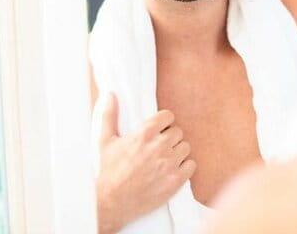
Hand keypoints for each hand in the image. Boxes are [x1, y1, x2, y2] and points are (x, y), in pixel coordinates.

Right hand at [97, 93, 195, 233]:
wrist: (113, 201)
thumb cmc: (109, 170)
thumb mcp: (105, 141)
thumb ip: (109, 115)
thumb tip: (110, 95)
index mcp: (143, 134)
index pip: (168, 116)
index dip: (164, 122)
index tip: (160, 129)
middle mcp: (158, 147)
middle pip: (178, 131)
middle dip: (170, 137)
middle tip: (161, 146)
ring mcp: (168, 164)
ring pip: (185, 147)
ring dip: (178, 151)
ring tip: (166, 158)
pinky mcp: (175, 181)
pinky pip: (191, 165)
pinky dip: (184, 167)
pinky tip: (173, 170)